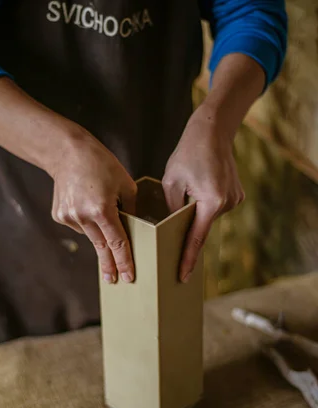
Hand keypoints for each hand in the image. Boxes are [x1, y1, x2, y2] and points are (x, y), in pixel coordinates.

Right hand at [50, 126, 136, 283]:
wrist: (67, 152)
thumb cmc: (100, 164)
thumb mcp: (126, 184)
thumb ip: (131, 209)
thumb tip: (132, 228)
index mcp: (103, 209)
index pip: (117, 243)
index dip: (124, 262)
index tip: (128, 276)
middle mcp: (83, 216)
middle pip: (102, 247)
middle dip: (109, 265)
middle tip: (114, 280)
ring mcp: (69, 217)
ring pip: (91, 235)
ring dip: (99, 232)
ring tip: (98, 207)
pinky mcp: (59, 215)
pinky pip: (79, 226)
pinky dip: (86, 220)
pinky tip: (85, 203)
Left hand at [162, 104, 244, 282]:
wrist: (212, 131)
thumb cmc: (188, 154)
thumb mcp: (171, 182)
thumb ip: (172, 209)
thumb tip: (171, 228)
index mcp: (211, 202)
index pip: (196, 238)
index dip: (188, 258)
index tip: (182, 276)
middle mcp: (227, 204)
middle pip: (202, 225)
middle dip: (188, 226)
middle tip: (175, 214)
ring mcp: (235, 200)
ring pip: (208, 216)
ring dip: (197, 210)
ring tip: (191, 185)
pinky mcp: (237, 195)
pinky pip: (215, 207)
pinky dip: (206, 203)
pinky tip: (201, 184)